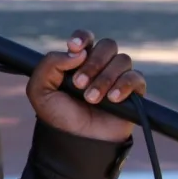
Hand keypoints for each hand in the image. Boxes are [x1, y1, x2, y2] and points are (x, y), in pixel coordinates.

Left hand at [27, 29, 146, 142]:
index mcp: (77, 61)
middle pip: (107, 45)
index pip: (85, 38)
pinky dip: (124, 85)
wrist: (75, 141)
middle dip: (93, 63)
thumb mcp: (40, 90)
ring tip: (91, 99)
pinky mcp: (133, 92)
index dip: (82, 37)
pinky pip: (136, 77)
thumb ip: (50, 65)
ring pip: (122, 60)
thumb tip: (77, 52)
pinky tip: (112, 99)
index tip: (74, 46)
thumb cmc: (58, 115)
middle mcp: (100, 65)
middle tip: (78, 84)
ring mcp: (117, 77)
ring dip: (104, 78)